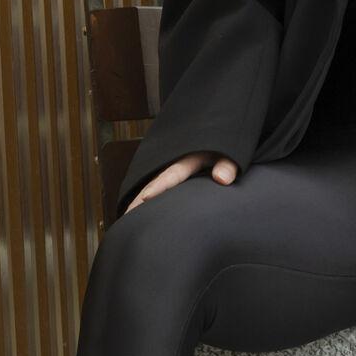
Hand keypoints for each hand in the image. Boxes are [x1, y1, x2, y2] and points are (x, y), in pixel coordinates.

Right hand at [121, 151, 239, 213]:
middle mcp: (177, 166)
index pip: (170, 175)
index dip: (157, 187)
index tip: (143, 198)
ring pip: (154, 187)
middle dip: (139, 199)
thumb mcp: (231, 153)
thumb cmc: (228, 148)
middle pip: (154, 183)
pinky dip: (151, 199)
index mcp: (188, 159)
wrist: (224, 136)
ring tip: (127, 218)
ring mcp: (176, 173)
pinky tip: (142, 213)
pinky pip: (161, 189)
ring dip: (140, 201)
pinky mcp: (179, 179)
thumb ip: (228, 166)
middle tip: (125, 216)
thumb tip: (222, 179)